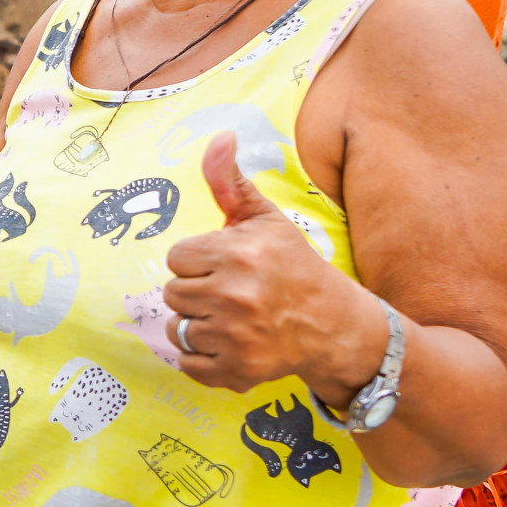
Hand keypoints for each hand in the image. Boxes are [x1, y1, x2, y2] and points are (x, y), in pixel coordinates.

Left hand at [163, 133, 386, 398]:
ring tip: (230, 318)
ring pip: (177, 329)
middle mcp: (234, 295)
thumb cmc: (293, 266)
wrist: (334, 325)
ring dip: (197, 325)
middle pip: (172, 293)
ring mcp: (234, 337)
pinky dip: (202, 358)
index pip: (177, 257)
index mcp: (236, 254)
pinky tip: (230, 343)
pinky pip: (187, 364)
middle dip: (197, 292)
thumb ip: (230, 182)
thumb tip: (220, 135)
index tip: (226, 265)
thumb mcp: (265, 220)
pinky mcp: (236, 371)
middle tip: (231, 293)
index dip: (199, 261)